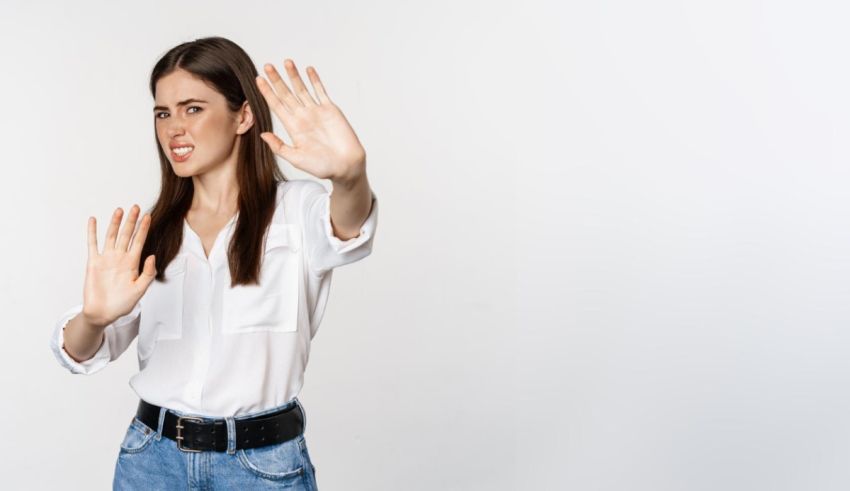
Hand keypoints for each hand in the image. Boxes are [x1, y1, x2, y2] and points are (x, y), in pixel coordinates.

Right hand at [81, 205, 156, 327]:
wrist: (102, 313)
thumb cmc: (122, 304)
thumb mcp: (140, 290)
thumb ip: (147, 273)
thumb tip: (152, 256)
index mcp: (132, 264)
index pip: (139, 242)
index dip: (144, 229)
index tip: (149, 217)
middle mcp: (120, 258)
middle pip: (126, 235)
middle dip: (132, 221)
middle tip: (136, 207)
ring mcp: (106, 259)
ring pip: (111, 236)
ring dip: (115, 223)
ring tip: (120, 210)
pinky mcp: (93, 262)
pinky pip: (92, 244)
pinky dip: (92, 232)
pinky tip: (93, 220)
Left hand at [255, 59, 365, 182]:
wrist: (346, 166)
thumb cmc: (323, 167)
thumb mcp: (296, 158)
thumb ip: (279, 147)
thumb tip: (263, 135)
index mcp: (293, 128)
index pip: (276, 105)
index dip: (267, 92)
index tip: (258, 80)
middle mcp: (303, 117)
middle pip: (286, 94)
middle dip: (277, 80)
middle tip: (267, 66)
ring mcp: (316, 112)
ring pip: (302, 89)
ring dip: (294, 76)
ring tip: (286, 61)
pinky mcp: (331, 110)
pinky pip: (321, 92)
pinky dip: (315, 80)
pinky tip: (308, 70)